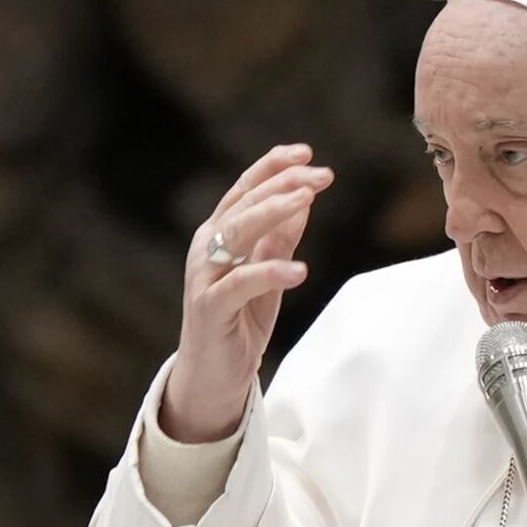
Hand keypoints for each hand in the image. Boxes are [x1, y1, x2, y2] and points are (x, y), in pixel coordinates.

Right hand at [159, 144, 334, 442]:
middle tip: (321, 176)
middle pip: (243, 204)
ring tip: (306, 200)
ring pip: (236, 233)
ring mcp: (204, 277)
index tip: (308, 153)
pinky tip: (300, 271)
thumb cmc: (241, 319)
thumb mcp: (270, 272)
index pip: (245, 188)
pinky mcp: (209, 309)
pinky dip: (269, 273)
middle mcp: (206, 247)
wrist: (215, 374)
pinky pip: (239, 284)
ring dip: (272, 213)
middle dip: (283, 185)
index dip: (273, 166)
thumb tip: (305, 197)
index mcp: (219, 233)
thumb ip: (281, 237)